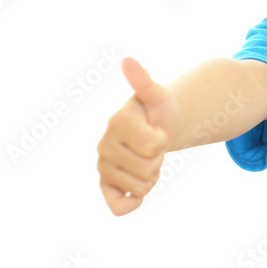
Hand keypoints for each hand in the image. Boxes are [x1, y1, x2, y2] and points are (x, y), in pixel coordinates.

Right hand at [96, 57, 179, 215]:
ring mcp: (103, 166)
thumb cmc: (158, 111)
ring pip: (140, 187)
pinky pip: (119, 207)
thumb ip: (144, 81)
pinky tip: (137, 188)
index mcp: (117, 122)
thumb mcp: (158, 95)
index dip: (163, 139)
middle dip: (158, 159)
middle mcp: (104, 145)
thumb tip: (128, 60)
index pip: (153, 145)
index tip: (156, 130)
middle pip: (147, 169)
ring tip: (146, 158)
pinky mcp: (105, 185)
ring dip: (151, 176)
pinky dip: (133, 202)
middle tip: (152, 146)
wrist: (155, 127)